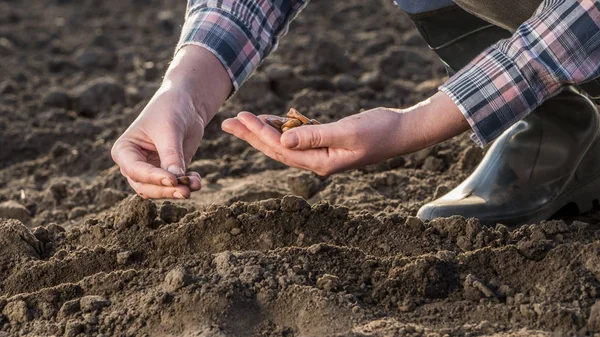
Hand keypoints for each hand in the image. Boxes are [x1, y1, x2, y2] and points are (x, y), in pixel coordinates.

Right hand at [111, 46, 231, 198]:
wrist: (186, 102)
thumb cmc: (170, 110)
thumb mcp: (170, 130)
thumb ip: (171, 155)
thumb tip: (175, 180)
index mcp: (124, 150)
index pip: (135, 170)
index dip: (153, 177)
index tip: (173, 180)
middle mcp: (133, 164)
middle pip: (145, 186)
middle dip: (165, 190)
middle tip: (185, 191)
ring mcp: (150, 170)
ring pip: (159, 190)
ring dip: (177, 191)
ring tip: (195, 185)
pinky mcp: (168, 172)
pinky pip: (174, 186)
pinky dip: (186, 185)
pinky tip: (196, 180)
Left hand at [221, 92, 468, 175]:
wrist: (402, 132)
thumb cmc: (379, 131)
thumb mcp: (347, 131)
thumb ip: (315, 136)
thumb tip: (283, 140)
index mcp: (320, 163)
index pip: (281, 148)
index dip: (258, 132)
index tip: (240, 117)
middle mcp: (317, 162)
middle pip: (276, 149)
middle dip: (251, 136)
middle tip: (227, 123)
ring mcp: (322, 155)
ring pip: (285, 143)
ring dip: (263, 132)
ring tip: (242, 120)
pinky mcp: (327, 144)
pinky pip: (298, 137)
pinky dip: (283, 127)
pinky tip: (272, 120)